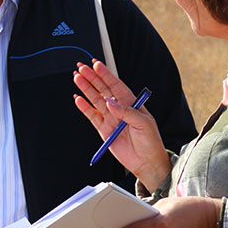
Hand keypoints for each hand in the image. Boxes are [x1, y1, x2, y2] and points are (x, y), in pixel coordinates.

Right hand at [73, 60, 172, 189]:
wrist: (147, 162)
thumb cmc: (151, 142)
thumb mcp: (143, 123)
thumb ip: (126, 112)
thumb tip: (110, 102)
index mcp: (131, 103)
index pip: (116, 85)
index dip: (106, 74)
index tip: (96, 65)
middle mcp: (120, 109)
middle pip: (103, 89)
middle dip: (92, 78)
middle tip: (81, 67)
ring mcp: (111, 119)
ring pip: (96, 100)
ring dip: (86, 89)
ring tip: (76, 78)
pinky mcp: (104, 130)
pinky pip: (92, 116)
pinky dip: (84, 108)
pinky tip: (78, 99)